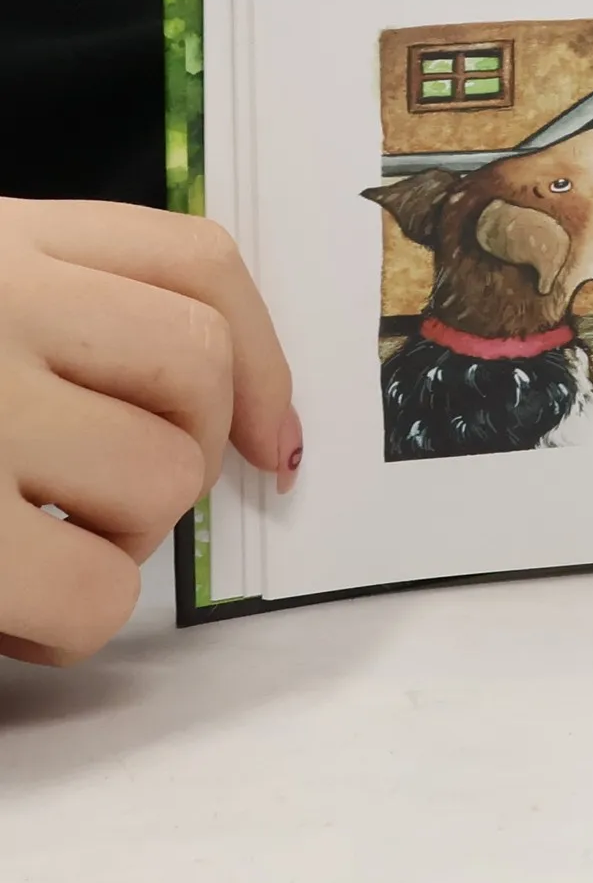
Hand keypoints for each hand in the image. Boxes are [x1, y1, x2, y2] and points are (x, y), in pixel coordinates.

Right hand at [0, 200, 297, 664]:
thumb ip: (58, 319)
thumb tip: (233, 417)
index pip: (193, 261)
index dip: (262, 357)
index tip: (276, 440)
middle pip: (198, 364)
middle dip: (184, 453)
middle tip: (99, 507)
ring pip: (162, 475)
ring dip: (122, 539)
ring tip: (31, 549)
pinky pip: (94, 591)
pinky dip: (72, 621)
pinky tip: (12, 613)